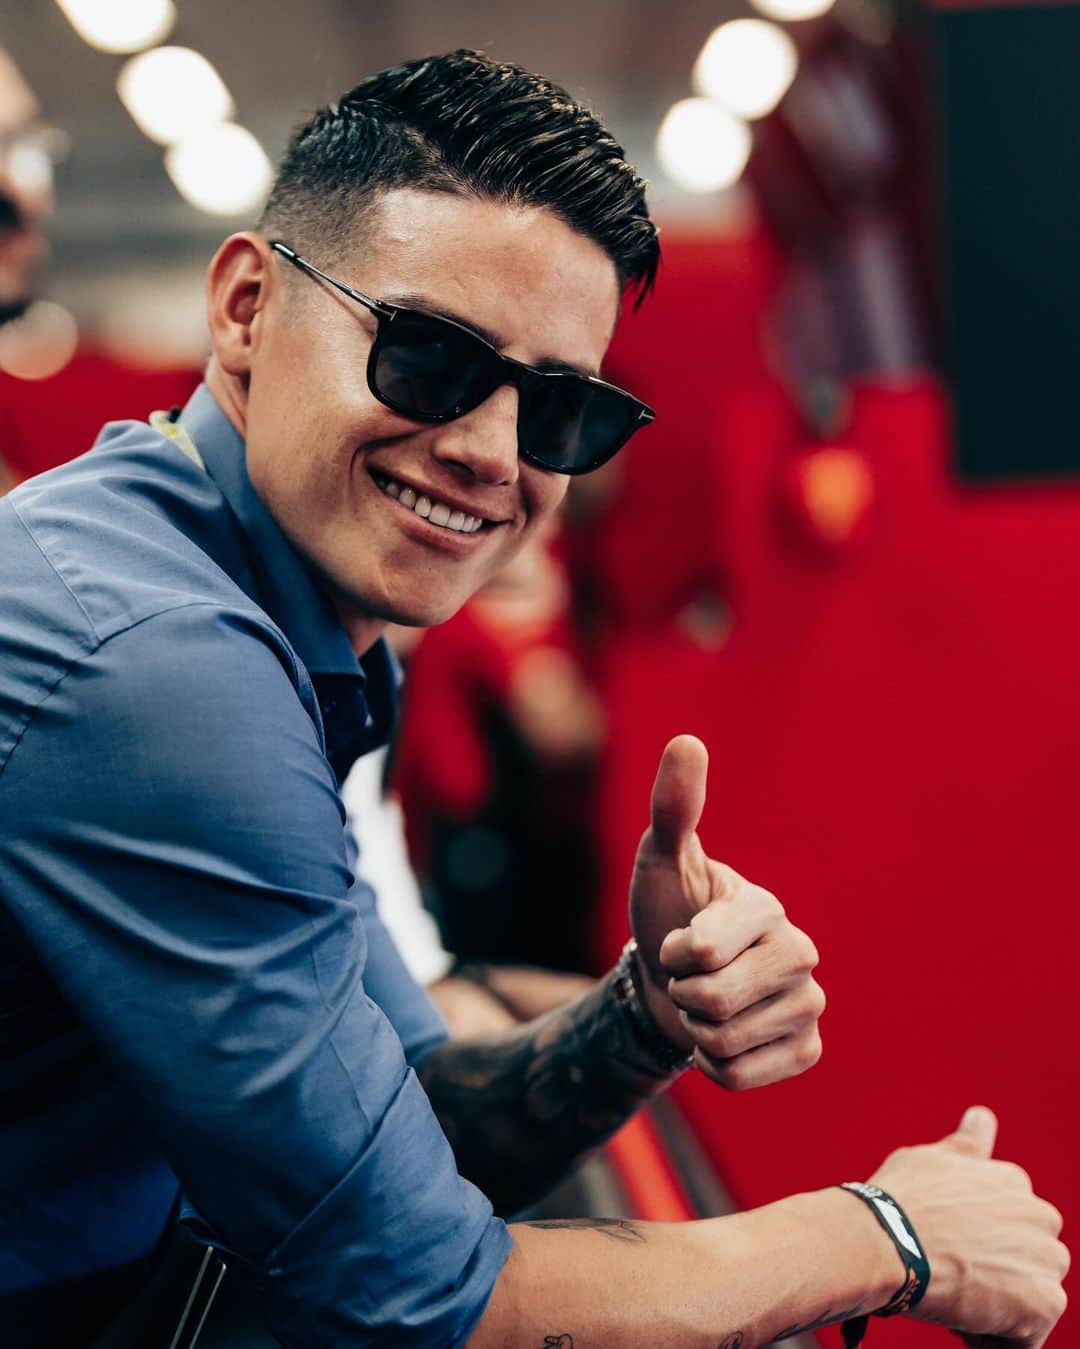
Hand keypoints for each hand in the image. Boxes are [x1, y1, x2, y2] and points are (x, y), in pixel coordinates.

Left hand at [627, 734, 823, 1088]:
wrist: (667, 983)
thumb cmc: (665, 913)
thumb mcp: (660, 860)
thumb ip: (673, 807)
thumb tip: (686, 741)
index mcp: (767, 908)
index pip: (705, 949)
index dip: (673, 951)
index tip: (678, 938)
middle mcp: (801, 953)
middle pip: (715, 1002)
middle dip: (681, 993)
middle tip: (688, 976)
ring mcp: (808, 1004)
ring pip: (724, 1042)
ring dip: (694, 1030)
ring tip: (703, 1004)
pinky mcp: (806, 1051)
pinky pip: (741, 1076)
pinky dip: (713, 1066)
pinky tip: (722, 1039)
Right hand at [869, 1106, 1068, 1346]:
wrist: (887, 1241)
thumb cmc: (901, 1199)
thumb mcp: (932, 1158)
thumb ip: (968, 1145)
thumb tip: (982, 1116)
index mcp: (1014, 1180)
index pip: (1010, 1222)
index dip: (977, 1241)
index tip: (949, 1248)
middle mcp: (1040, 1213)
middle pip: (1028, 1257)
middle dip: (998, 1271)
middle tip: (953, 1278)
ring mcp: (1045, 1257)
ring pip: (1031, 1294)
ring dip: (1002, 1305)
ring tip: (958, 1303)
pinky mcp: (1044, 1300)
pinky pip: (1030, 1334)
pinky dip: (1002, 1338)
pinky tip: (966, 1323)